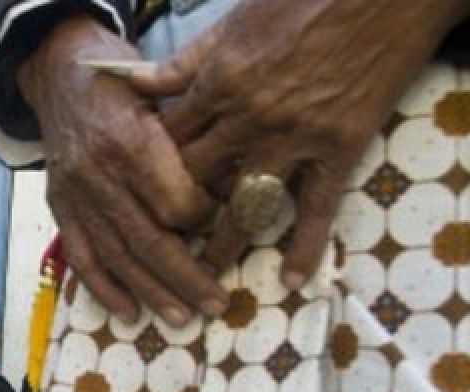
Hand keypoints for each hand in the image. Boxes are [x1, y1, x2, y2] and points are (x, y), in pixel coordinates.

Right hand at [19, 15, 222, 325]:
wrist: (61, 72)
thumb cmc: (124, 81)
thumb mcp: (163, 94)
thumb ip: (188, 144)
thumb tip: (228, 194)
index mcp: (131, 141)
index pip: (175, 203)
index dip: (204, 222)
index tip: (224, 225)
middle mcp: (98, 173)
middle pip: (149, 240)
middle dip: (186, 278)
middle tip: (216, 303)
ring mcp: (75, 195)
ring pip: (117, 256)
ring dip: (151, 292)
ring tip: (181, 318)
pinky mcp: (59, 207)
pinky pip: (81, 256)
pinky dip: (103, 288)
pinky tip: (128, 312)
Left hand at [131, 0, 469, 285]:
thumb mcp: (232, 22)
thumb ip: (184, 62)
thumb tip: (135, 83)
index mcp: (219, 85)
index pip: (167, 145)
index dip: (147, 177)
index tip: (134, 203)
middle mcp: (249, 118)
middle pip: (196, 184)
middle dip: (174, 223)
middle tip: (156, 256)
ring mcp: (294, 137)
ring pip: (247, 205)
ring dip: (224, 249)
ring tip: (205, 284)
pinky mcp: (338, 148)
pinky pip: (317, 207)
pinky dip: (305, 246)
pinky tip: (293, 278)